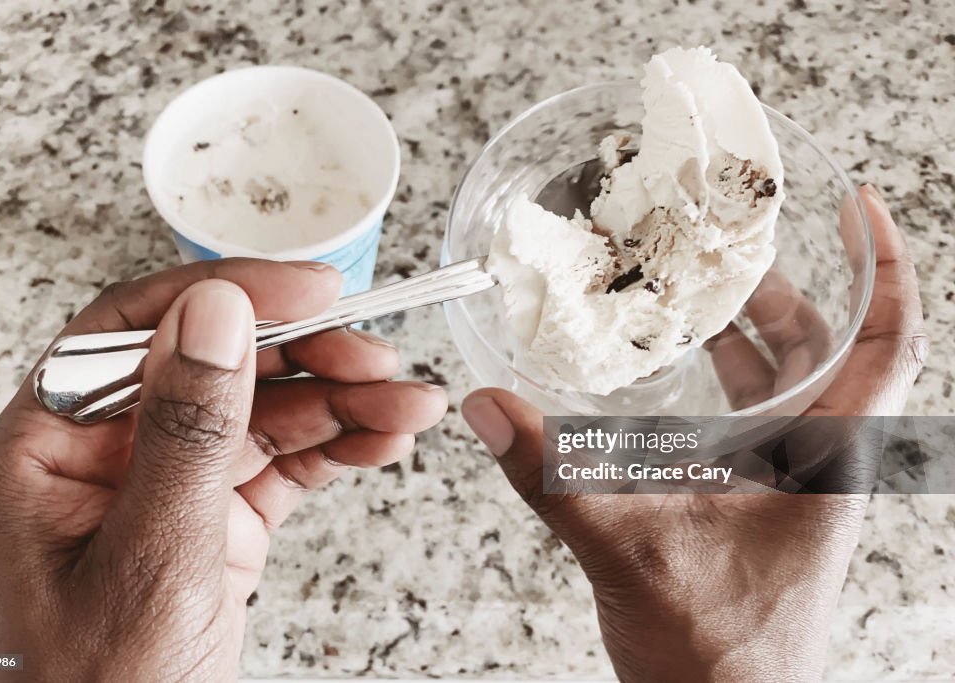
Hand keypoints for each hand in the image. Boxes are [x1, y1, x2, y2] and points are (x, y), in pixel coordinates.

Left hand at [0, 259, 447, 681]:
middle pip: (216, 366)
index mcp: (50, 449)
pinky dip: (338, 448)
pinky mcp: (217, 518)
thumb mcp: (150, 558)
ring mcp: (169, 485)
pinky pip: (284, 464)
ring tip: (409, 405)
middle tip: (377, 359)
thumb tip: (215, 312)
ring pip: (264, 413)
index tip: (309, 290)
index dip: (228, 295)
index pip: (135, 332)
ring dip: (341, 403)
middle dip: (306, 358)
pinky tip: (382, 439)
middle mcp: (109, 455)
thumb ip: (185, 431)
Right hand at [461, 185, 925, 681]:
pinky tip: (683, 374)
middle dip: (789, 292)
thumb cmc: (717, 653)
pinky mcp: (760, 506)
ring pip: (795, 387)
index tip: (861, 208)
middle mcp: (821, 465)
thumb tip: (491, 406)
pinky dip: (731, 383)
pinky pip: (758, 422)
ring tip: (705, 296)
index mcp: (827, 460)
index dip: (886, 267)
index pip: (888, 343)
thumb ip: (554, 474)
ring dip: (757, 336)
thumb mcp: (629, 547)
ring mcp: (793, 487)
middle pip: (833, 351)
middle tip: (735, 249)